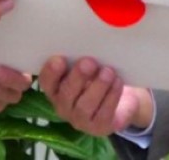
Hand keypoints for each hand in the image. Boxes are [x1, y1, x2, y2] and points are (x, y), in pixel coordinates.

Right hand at [38, 55, 152, 135]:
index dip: (51, 72)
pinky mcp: (99, 127)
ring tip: (108, 72)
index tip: (60, 59)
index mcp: (55, 88)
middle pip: (66, 94)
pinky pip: (103, 113)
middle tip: (89, 62)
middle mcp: (63, 106)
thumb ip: (80, 57)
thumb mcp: (88, 64)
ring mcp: (80, 120)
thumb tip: (84, 39)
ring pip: (84, 106)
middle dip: (77, 77)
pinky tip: (117, 83)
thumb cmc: (97, 74)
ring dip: (97, 86)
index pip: (46, 82)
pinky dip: (111, 96)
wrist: (121, 96)